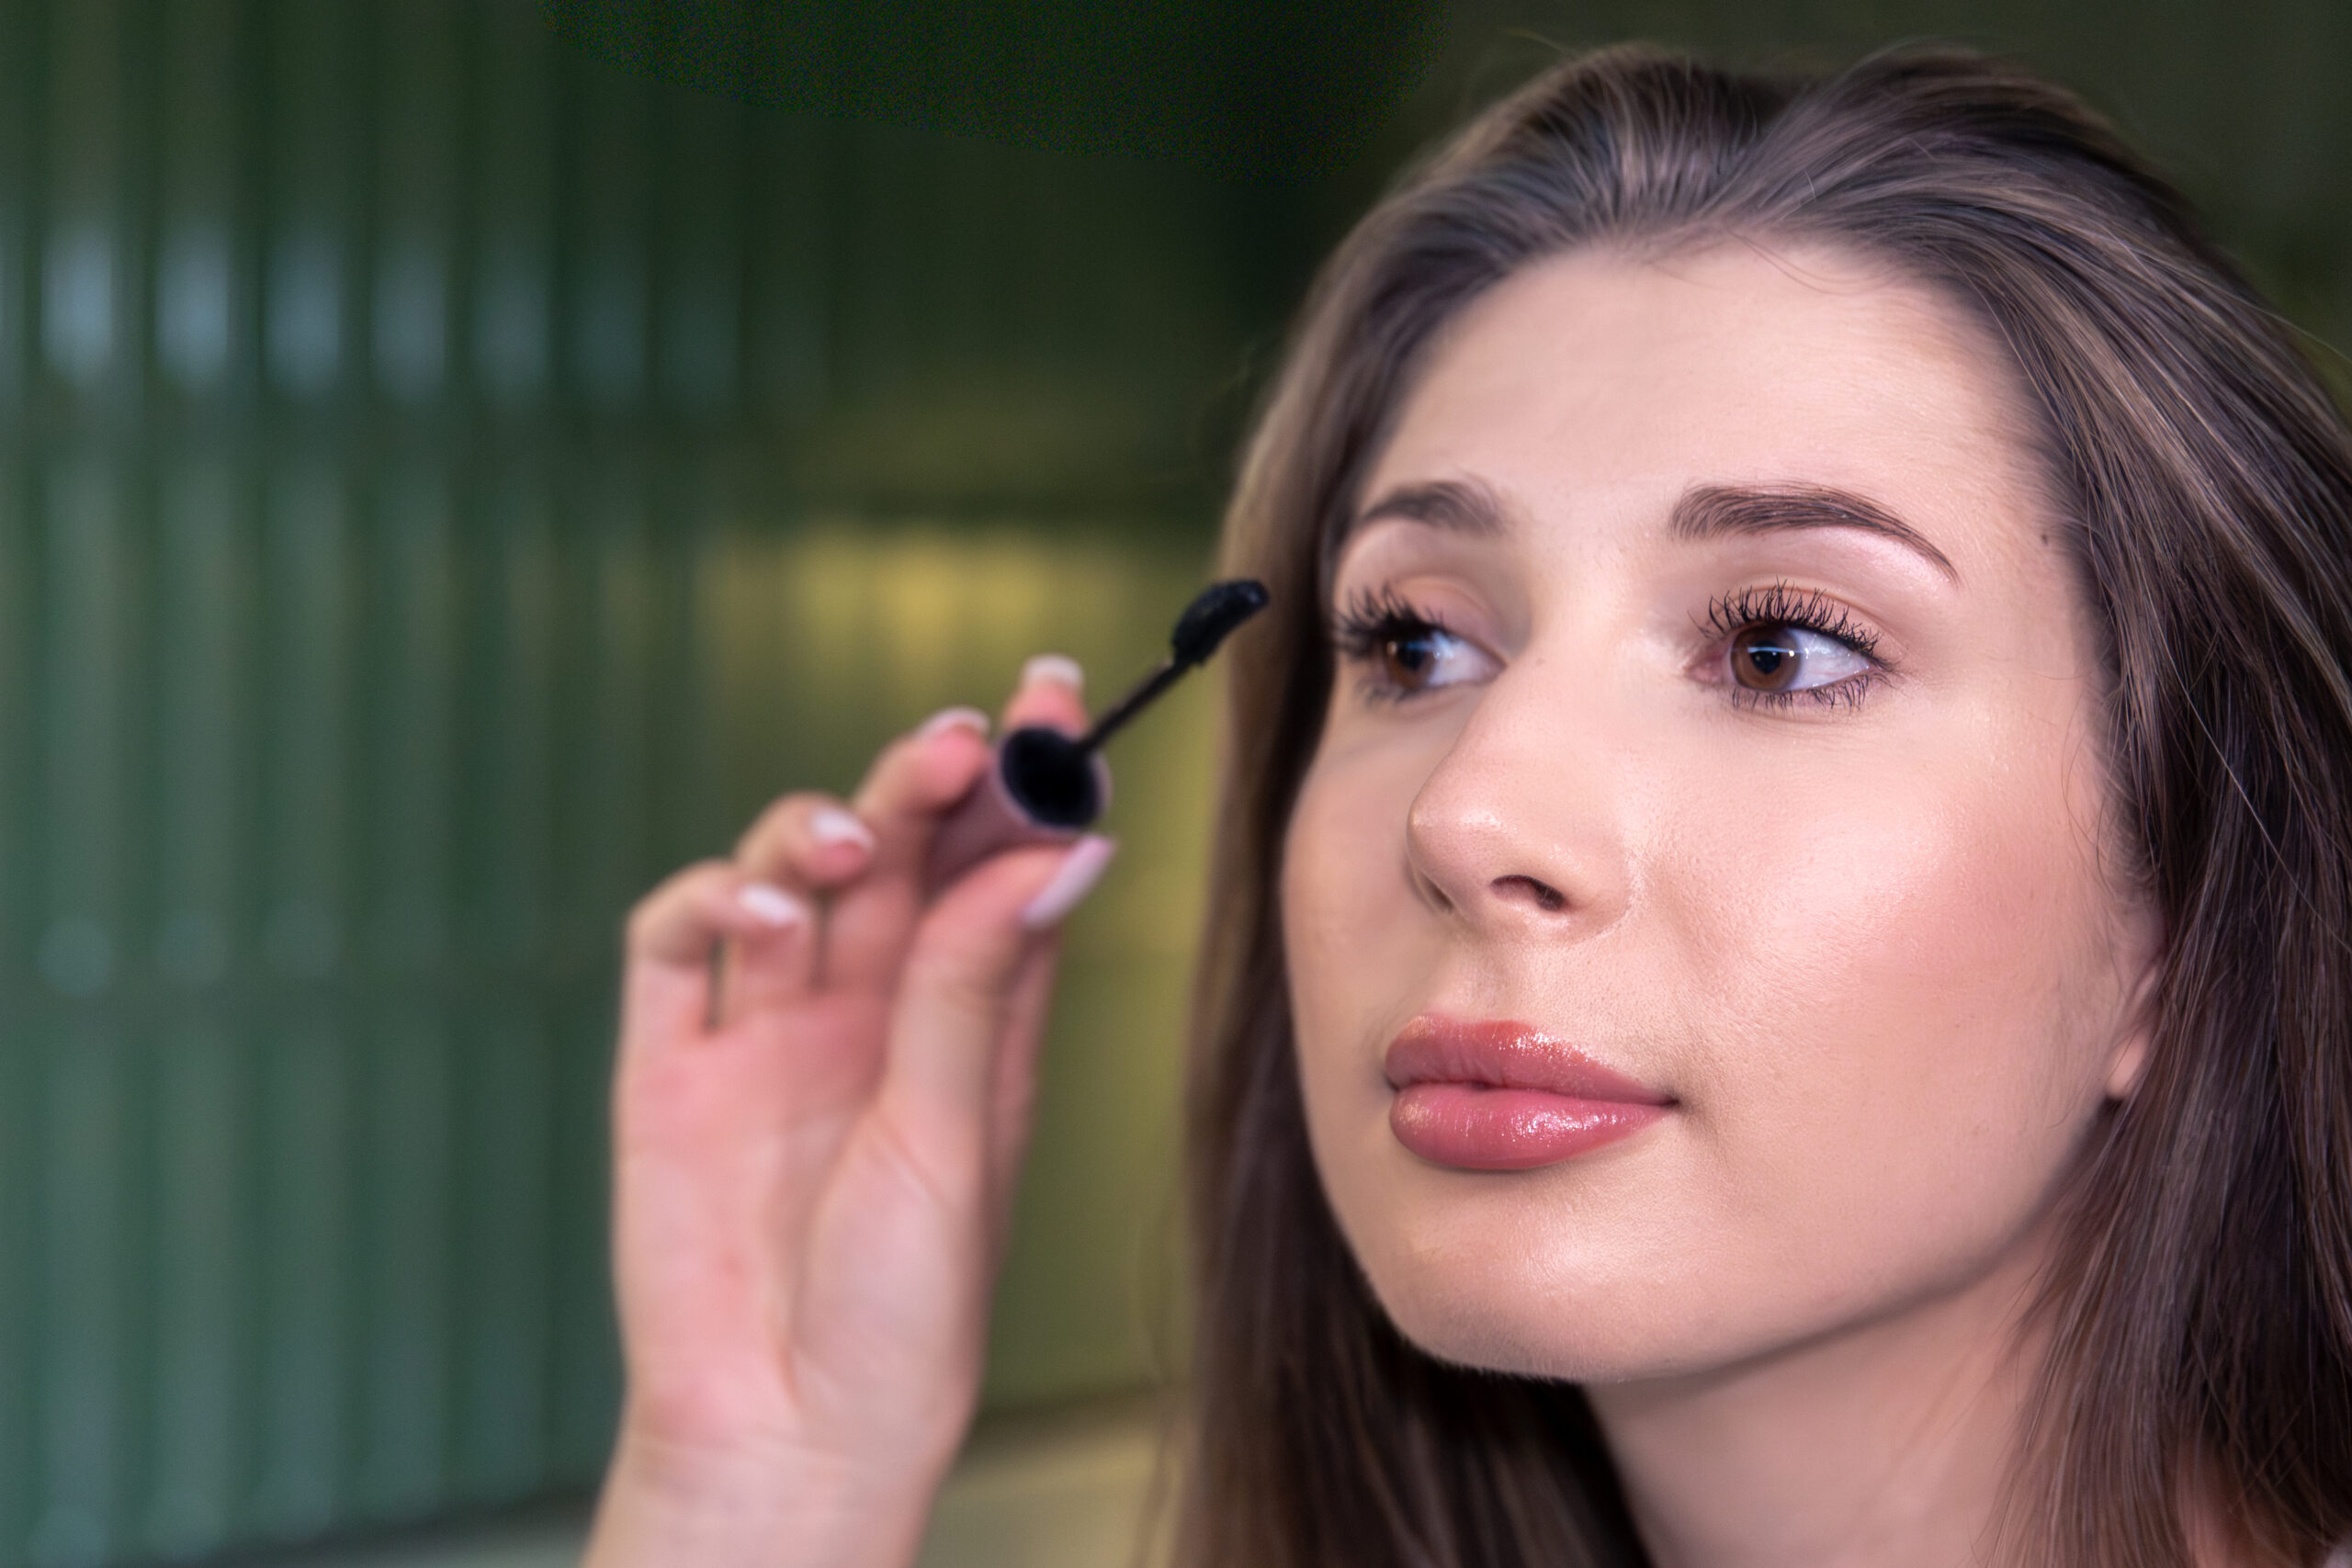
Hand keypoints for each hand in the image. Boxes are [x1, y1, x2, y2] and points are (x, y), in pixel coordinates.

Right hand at [582, 663, 1111, 1567]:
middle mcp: (874, 1011)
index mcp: (972, 1025)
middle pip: (904, 851)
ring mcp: (769, 1030)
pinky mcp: (674, 1063)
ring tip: (854, 846)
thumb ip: (981, 986)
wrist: (784, 1431)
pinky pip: (678, 942)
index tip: (1056, 703)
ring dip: (821, 825)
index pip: (1003, 870)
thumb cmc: (901, 1311)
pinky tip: (760, 905)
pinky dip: (711, 895)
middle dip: (930, 779)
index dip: (1029, 785)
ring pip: (793, 872)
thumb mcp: (957, 1137)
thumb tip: (1062, 845)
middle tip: (961, 740)